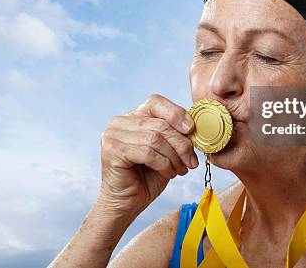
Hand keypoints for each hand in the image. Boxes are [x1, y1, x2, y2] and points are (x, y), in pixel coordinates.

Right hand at [98, 94, 198, 216]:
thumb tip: (193, 125)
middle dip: (181, 144)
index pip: (156, 102)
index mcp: (132, 116)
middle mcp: (119, 122)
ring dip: (174, 156)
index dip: (176, 113)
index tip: (191, 130)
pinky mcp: (112, 151)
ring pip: (155, 139)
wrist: (127, 204)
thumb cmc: (147, 176)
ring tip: (180, 169)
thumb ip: (174, 134)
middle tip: (191, 161)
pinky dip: (164, 164)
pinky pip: (147, 152)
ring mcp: (112, 135)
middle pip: (159, 124)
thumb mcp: (166, 150)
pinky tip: (169, 173)